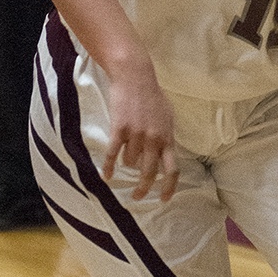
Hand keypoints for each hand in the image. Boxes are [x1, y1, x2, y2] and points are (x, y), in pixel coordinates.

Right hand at [103, 72, 178, 201]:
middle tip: (137, 196)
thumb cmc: (152, 95)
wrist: (135, 77)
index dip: (168, 187)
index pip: (172, 169)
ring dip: (126, 162)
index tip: (164, 199)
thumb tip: (166, 155)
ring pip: (130, 162)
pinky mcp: (119, 129)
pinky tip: (106, 175)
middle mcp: (154, 139)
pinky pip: (113, 155)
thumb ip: (167, 136)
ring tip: (125, 155)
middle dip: (143, 188)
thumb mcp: (167, 116)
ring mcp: (136, 134)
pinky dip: (108, 167)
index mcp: (167, 137)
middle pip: (149, 173)